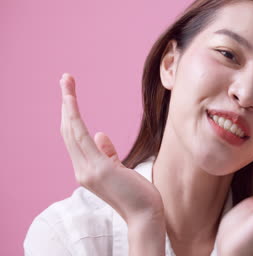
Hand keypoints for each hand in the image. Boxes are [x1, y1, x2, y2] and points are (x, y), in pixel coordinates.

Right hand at [59, 73, 164, 226]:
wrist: (145, 214)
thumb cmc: (137, 193)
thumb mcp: (120, 170)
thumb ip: (107, 153)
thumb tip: (99, 135)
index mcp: (87, 169)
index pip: (74, 138)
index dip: (70, 115)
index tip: (69, 95)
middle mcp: (81, 170)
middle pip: (68, 130)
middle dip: (65, 103)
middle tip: (65, 79)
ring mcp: (87, 170)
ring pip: (71, 130)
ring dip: (67, 104)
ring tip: (66, 81)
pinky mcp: (98, 169)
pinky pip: (81, 137)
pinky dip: (74, 116)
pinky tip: (70, 101)